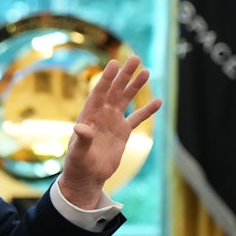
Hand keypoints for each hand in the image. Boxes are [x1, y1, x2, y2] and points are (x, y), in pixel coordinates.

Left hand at [58, 55, 161, 208]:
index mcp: (89, 116)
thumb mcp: (78, 153)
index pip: (99, 93)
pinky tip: (158, 101)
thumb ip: (81, 140)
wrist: (87, 177)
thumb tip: (80, 128)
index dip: (107, 78)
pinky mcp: (122, 133)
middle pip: (114, 91)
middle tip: (135, 58)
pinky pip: (137, 118)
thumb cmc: (77, 165)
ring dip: (135, 87)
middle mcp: (101, 116)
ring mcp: (112, 123)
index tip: (114, 63)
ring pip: (126, 100)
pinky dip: (147, 111)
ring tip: (146, 72)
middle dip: (124, 75)